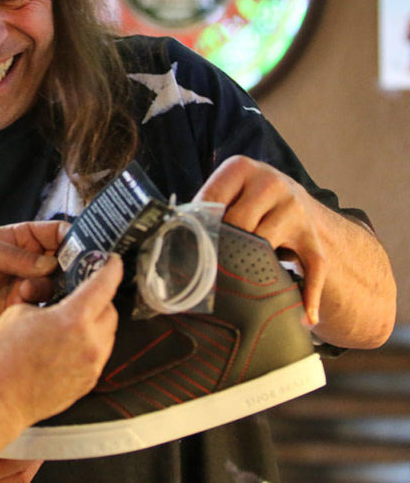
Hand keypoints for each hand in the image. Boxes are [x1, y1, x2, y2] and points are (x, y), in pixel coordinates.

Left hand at [0, 221, 65, 345]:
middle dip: (71, 265)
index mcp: (20, 239)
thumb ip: (12, 254)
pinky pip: (45, 309)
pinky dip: (43, 307)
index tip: (82, 247)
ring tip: (25, 291)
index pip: (56, 233)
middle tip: (66, 272)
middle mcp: (29, 262)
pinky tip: (26, 304)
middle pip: (65, 260)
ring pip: (57, 285)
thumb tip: (48, 264)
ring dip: (49, 287)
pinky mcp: (24, 311)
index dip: (72, 237)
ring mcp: (28, 287)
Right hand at [0, 254, 121, 425]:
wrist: (0, 400)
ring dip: (95, 323)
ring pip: (107, 334)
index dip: (111, 268)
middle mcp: (91, 342)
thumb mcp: (18, 313)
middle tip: (82, 294)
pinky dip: (88, 344)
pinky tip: (66, 345)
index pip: (103, 285)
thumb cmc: (4, 356)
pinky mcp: (88, 381)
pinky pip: (97, 354)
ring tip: (70, 322)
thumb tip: (50, 296)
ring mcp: (92, 365)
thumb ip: (43, 299)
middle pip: (110, 310)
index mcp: (74, 319)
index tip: (114, 261)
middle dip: (99, 299)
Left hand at [194, 155, 326, 324]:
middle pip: (238, 223)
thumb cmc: (246, 201)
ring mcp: (295, 210)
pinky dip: (309, 295)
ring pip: (266, 244)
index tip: (188, 248)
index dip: (199, 226)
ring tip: (239, 285)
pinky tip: (305, 317)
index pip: (212, 199)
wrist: (298, 201)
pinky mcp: (314, 236)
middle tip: (209, 269)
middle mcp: (271, 183)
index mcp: (241, 168)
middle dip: (224, 247)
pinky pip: (313, 268)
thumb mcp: (226, 192)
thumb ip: (204, 208)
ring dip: (253, 268)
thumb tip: (170, 234)